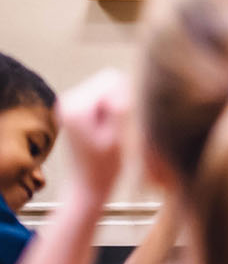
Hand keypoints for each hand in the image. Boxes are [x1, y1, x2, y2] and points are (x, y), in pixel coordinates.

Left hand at [57, 69, 130, 198]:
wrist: (88, 184)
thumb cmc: (105, 166)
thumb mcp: (118, 136)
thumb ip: (120, 106)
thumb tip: (123, 81)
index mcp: (75, 106)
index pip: (112, 79)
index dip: (124, 99)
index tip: (118, 124)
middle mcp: (68, 99)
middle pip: (109, 78)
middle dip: (119, 99)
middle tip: (114, 128)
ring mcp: (70, 102)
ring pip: (109, 85)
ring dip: (116, 104)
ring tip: (109, 129)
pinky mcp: (76, 106)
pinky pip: (104, 93)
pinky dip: (111, 107)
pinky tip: (105, 128)